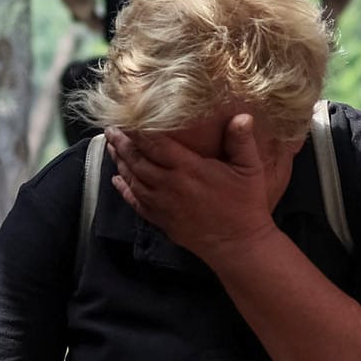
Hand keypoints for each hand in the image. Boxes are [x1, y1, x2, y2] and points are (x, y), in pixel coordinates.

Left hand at [104, 115, 284, 263]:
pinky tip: (116, 180)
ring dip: (120, 162)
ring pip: (133, 179)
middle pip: (137, 160)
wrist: (237, 246)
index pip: (155, 145)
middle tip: (110, 129)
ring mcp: (162, 204)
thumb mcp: (250, 170)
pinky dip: (124, 190)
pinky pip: (136, 203)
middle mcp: (169, 185)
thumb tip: (242, 115)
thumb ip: (242, 142)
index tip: (126, 117)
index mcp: (188, 169)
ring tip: (111, 147)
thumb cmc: (245, 206)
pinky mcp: (161, 220)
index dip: (137, 131)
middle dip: (122, 143)